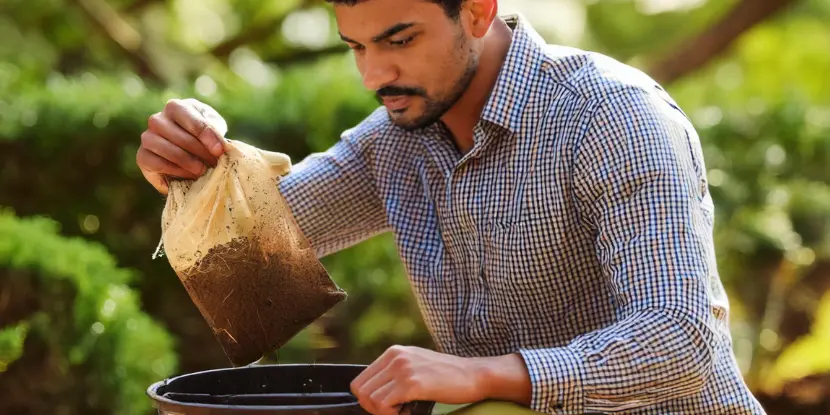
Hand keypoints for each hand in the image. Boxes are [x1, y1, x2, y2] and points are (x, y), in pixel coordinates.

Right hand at [136, 98, 226, 194]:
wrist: (191, 157)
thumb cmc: (205, 139)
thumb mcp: (215, 131)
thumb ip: (216, 133)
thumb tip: (220, 145)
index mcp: (176, 107)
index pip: (190, 118)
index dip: (206, 134)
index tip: (219, 150)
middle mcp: (158, 119)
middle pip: (179, 136)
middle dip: (200, 152)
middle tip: (215, 164)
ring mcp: (147, 137)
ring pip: (167, 149)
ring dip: (188, 162)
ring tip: (203, 171)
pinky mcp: (142, 156)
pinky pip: (157, 163)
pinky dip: (175, 171)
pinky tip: (190, 175)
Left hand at [350, 345, 531, 414]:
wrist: (473, 375)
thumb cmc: (447, 375)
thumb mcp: (416, 364)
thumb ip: (395, 372)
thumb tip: (373, 394)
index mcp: (394, 352)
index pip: (361, 380)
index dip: (369, 399)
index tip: (386, 406)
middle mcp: (395, 357)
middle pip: (361, 390)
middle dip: (373, 407)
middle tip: (394, 411)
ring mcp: (402, 369)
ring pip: (369, 399)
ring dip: (383, 412)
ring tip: (404, 410)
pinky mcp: (411, 383)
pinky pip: (383, 405)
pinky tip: (409, 411)